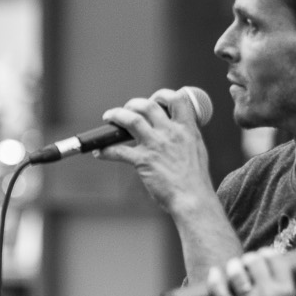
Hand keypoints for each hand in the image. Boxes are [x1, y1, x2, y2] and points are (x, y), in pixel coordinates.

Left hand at [95, 88, 214, 216]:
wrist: (193, 199)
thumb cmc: (195, 180)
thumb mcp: (197, 149)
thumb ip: (185, 137)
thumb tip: (175, 130)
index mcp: (187, 128)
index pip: (176, 98)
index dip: (162, 95)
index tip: (154, 100)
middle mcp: (171, 132)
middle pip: (148, 105)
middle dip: (133, 104)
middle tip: (127, 110)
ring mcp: (156, 145)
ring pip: (131, 120)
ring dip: (116, 115)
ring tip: (108, 117)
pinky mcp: (143, 160)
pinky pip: (118, 151)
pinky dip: (105, 150)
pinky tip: (98, 152)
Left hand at [207, 249, 295, 295]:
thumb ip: (284, 292)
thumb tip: (273, 276)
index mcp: (285, 291)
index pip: (275, 259)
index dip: (266, 253)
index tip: (262, 255)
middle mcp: (268, 294)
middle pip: (254, 261)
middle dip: (249, 259)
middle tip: (246, 263)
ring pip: (236, 272)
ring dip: (233, 266)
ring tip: (233, 268)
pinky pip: (219, 290)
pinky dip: (214, 279)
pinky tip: (214, 273)